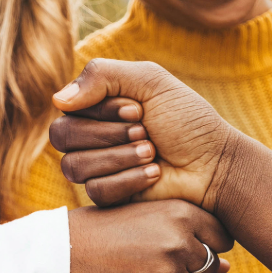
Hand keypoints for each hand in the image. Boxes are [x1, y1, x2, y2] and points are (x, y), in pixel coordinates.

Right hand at [51, 59, 247, 206]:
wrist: (215, 165)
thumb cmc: (187, 121)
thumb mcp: (150, 82)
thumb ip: (102, 75)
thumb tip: (56, 100)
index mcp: (97, 106)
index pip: (68, 108)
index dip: (102, 110)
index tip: (139, 110)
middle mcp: (91, 136)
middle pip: (62, 136)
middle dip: (110, 134)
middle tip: (146, 133)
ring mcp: (98, 167)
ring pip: (75, 166)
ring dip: (121, 157)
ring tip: (152, 154)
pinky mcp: (108, 196)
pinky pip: (95, 191)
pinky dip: (129, 180)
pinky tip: (154, 175)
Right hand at [66, 200, 231, 272]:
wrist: (69, 248)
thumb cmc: (111, 227)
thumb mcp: (150, 217)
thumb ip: (191, 234)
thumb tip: (227, 268)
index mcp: (182, 212)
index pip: (222, 236)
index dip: (207, 241)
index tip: (186, 242)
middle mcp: (180, 239)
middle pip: (209, 263)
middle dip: (189, 263)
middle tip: (155, 253)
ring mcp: (167, 269)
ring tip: (139, 263)